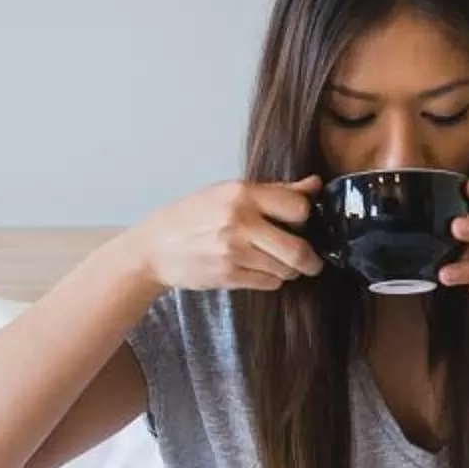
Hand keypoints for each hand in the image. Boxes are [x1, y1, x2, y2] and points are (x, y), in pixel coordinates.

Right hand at [133, 177, 322, 291]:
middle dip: (310, 259)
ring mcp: (233, 250)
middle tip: (311, 261)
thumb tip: (314, 185)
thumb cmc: (192, 216)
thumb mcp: (228, 192)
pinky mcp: (228, 275)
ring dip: (289, 270)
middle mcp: (239, 221)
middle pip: (298, 247)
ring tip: (278, 263)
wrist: (155, 247)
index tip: (302, 224)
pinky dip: (271, 279)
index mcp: (241, 193)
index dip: (305, 217)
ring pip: (286, 269)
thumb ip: (274, 191)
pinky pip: (269, 282)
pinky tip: (259, 270)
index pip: (298, 206)